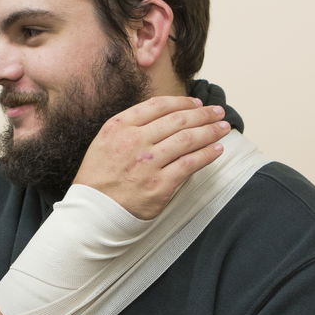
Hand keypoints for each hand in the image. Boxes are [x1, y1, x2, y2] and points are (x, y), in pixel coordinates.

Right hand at [74, 96, 229, 218]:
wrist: (92, 212)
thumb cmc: (99, 178)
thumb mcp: (105, 141)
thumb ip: (131, 127)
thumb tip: (165, 118)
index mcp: (120, 126)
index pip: (158, 106)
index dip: (182, 102)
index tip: (196, 103)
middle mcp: (135, 141)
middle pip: (177, 120)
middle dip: (202, 114)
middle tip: (218, 112)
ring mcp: (148, 163)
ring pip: (187, 139)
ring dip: (210, 131)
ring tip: (223, 127)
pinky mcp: (159, 185)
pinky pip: (190, 164)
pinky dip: (207, 155)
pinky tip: (217, 149)